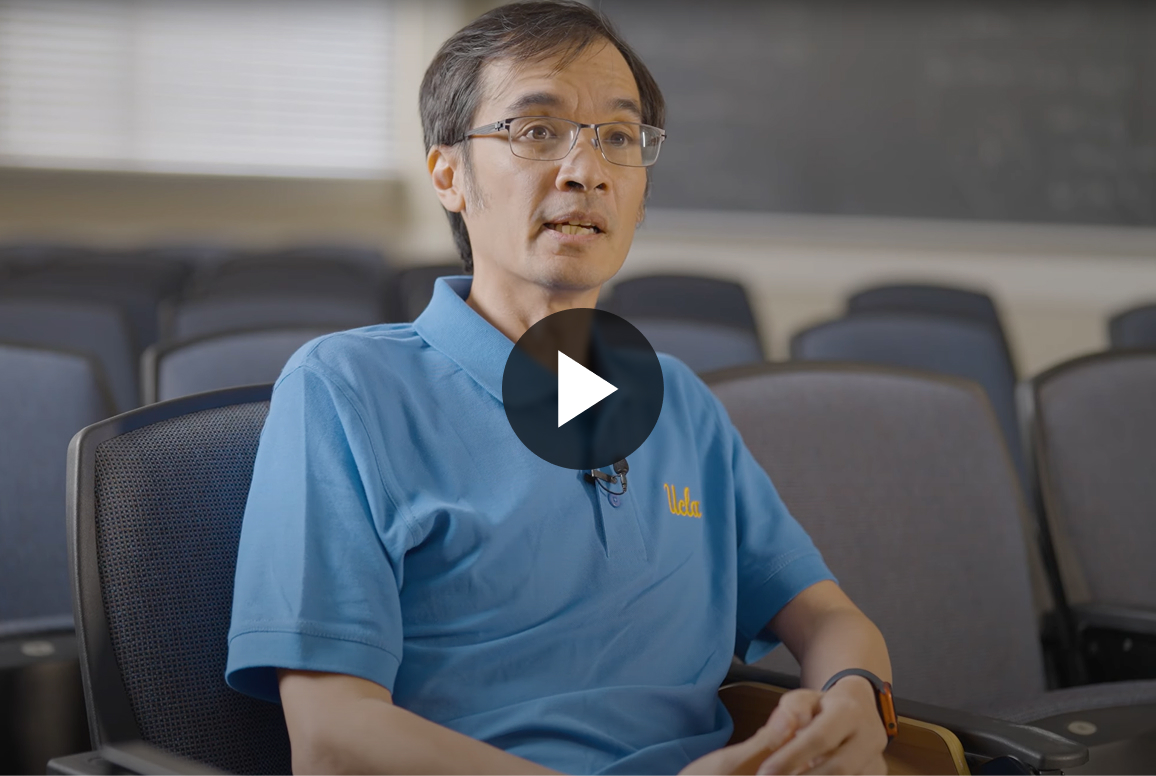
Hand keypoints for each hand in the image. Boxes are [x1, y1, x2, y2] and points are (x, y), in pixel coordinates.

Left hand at [681, 678, 887, 774]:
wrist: (861, 710)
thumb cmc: (825, 706)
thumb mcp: (804, 698)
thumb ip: (790, 711)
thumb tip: (781, 732)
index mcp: (849, 712)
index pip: (819, 738)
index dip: (791, 758)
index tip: (765, 772)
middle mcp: (870, 738)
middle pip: (838, 769)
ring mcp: (877, 761)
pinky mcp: (877, 774)